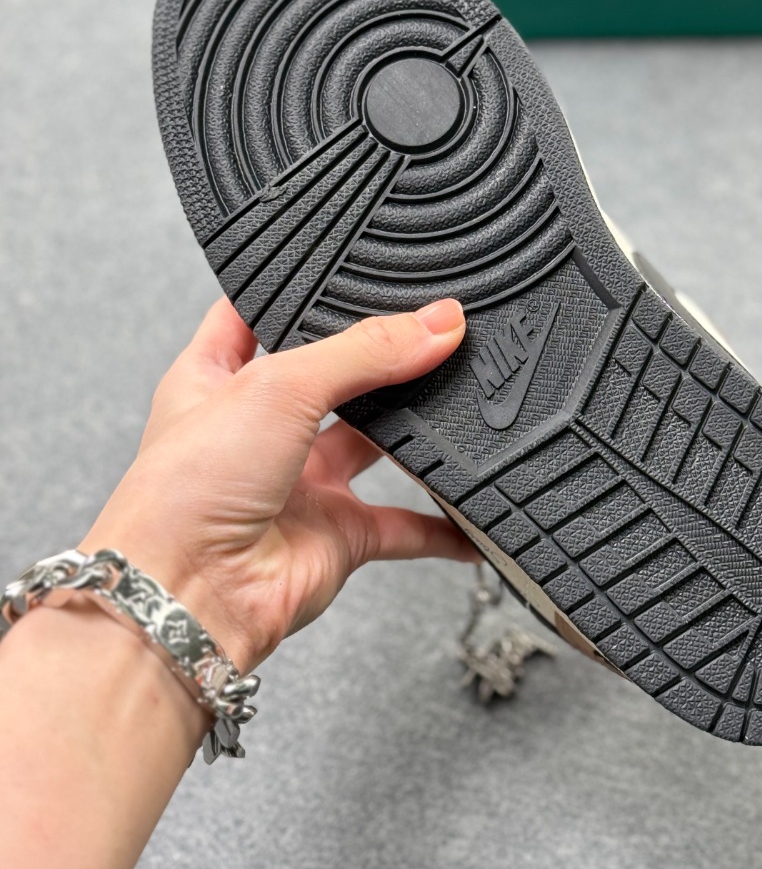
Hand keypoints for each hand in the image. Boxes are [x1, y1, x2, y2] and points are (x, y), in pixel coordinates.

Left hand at [83, 298, 476, 674]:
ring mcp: (300, 484)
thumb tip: (436, 324)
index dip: (300, 292)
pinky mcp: (337, 536)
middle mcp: (258, 428)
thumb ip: (365, 351)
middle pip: (334, 376)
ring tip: (456, 396)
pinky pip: (405, 525)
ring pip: (375, 445)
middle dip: (377, 360)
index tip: (353, 272)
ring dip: (414, 431)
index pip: (258, 315)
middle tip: (429, 333)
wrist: (189, 596)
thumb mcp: (278, 385)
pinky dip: (442, 522)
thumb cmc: (184, 491)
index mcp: (216, 376)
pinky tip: (470, 508)